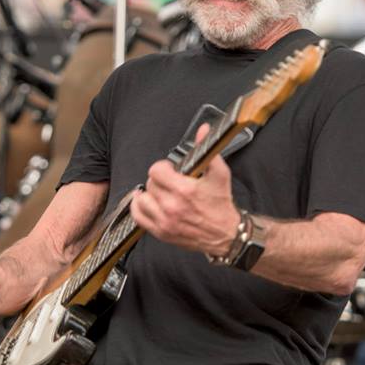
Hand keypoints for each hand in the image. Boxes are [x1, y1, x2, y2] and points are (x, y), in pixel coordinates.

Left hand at [130, 126, 239, 257]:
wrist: (225, 234)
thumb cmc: (221, 205)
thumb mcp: (219, 174)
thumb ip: (208, 150)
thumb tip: (203, 130)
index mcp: (184, 190)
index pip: (156, 171)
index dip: (163, 167)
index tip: (171, 170)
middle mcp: (172, 207)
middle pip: (150, 184)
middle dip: (159, 181)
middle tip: (170, 183)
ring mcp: (165, 221)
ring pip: (141, 200)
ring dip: (149, 194)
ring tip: (159, 193)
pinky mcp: (161, 232)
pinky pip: (139, 217)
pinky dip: (139, 208)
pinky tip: (146, 203)